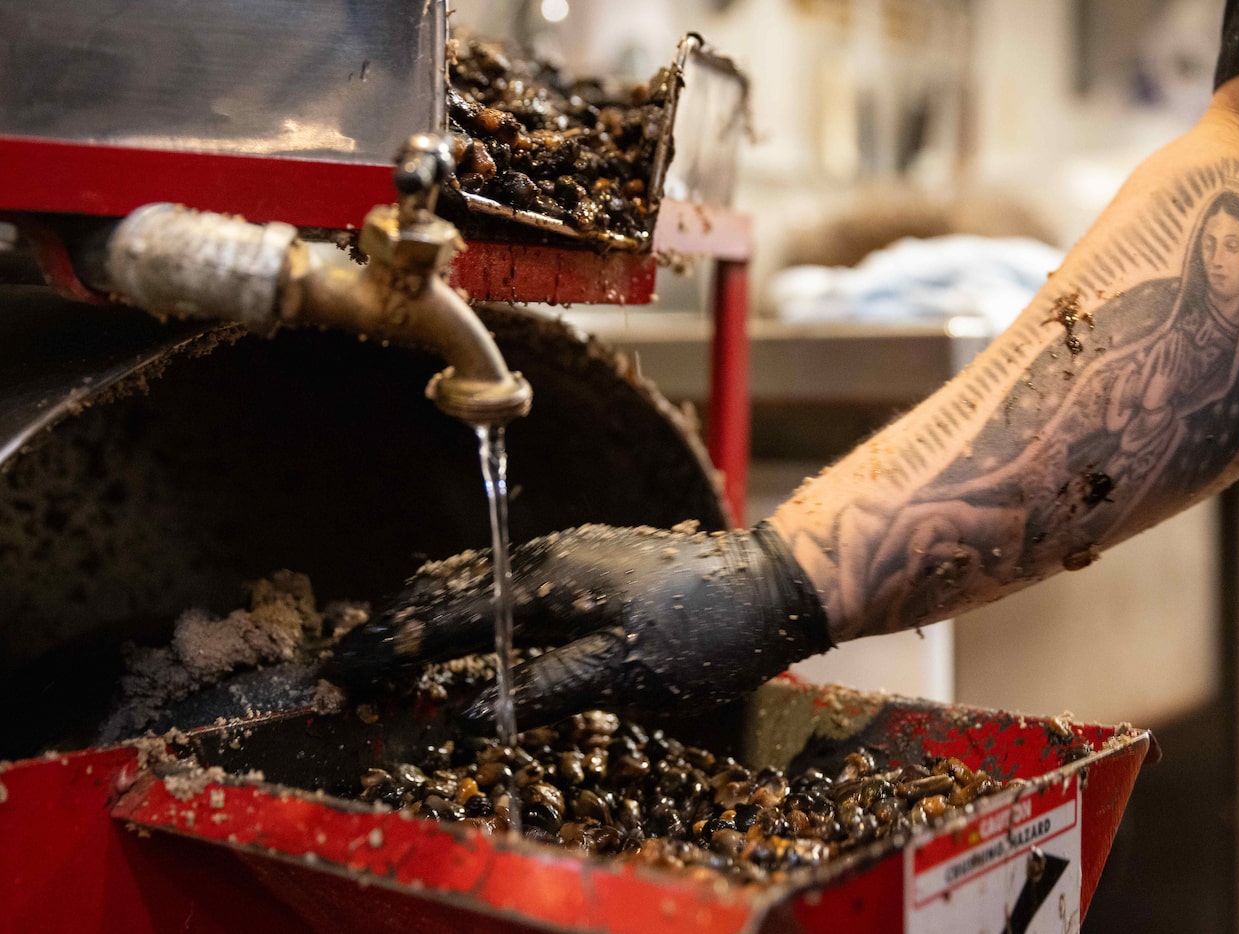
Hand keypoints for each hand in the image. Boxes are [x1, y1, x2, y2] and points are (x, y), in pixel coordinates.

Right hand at [330, 523, 831, 729]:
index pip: (446, 618)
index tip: (345, 671)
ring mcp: (566, 553)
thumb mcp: (622, 674)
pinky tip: (463, 617)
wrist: (766, 586)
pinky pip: (504, 577)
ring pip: (475, 578)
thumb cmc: (699, 634)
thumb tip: (464, 711)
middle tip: (347, 661)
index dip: (392, 649)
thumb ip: (541, 689)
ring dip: (426, 611)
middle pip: (448, 590)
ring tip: (386, 640)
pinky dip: (465, 601)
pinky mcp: (586, 560)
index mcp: (543, 582)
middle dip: (393, 626)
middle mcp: (544, 557)